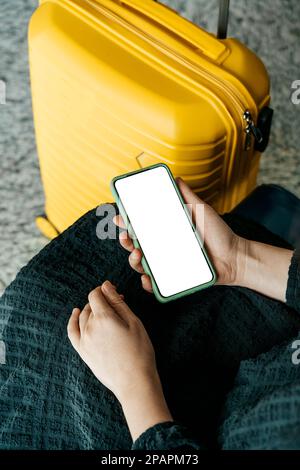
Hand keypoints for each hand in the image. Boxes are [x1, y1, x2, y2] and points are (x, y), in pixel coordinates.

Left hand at [67, 280, 171, 439]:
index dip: (105, 290)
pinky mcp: (82, 351)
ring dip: (92, 309)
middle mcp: (89, 327)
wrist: (134, 381)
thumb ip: (117, 302)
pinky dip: (72, 320)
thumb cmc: (139, 351)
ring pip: (83, 316)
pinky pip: (72, 331)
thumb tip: (106, 286)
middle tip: (117, 303)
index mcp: (104, 318)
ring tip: (105, 311)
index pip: (96, 294)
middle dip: (103, 300)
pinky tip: (76, 313)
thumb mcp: (133, 322)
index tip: (115, 291)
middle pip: (91, 305)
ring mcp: (84, 340)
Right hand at [114, 177, 292, 301]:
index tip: (119, 217)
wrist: (235, 257)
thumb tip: (175, 178)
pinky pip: (155, 285)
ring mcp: (167, 264)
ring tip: (138, 254)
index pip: (141, 226)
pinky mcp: (173, 280)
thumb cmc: (219, 234)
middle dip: (126, 241)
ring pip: (141, 265)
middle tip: (127, 237)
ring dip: (133, 260)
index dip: (126, 222)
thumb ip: (187, 196)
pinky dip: (147, 283)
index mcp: (166, 231)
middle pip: (135, 245)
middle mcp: (163, 247)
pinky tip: (147, 278)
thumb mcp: (202, 210)